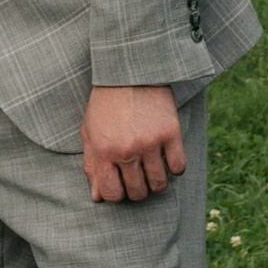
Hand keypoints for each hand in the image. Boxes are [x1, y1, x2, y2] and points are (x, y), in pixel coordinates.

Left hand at [82, 83, 186, 202]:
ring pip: (159, 184)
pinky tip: (167, 158)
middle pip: (137, 192)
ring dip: (156, 182)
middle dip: (137, 189)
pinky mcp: (171, 133)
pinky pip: (178, 167)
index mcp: (103, 152)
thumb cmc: (106, 104)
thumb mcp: (90, 132)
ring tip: (152, 169)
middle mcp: (127, 150)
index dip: (117, 195)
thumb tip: (97, 197)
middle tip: (137, 176)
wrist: (129, 71)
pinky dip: (174, 168)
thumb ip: (92, 165)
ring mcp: (150, 143)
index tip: (121, 185)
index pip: (112, 194)